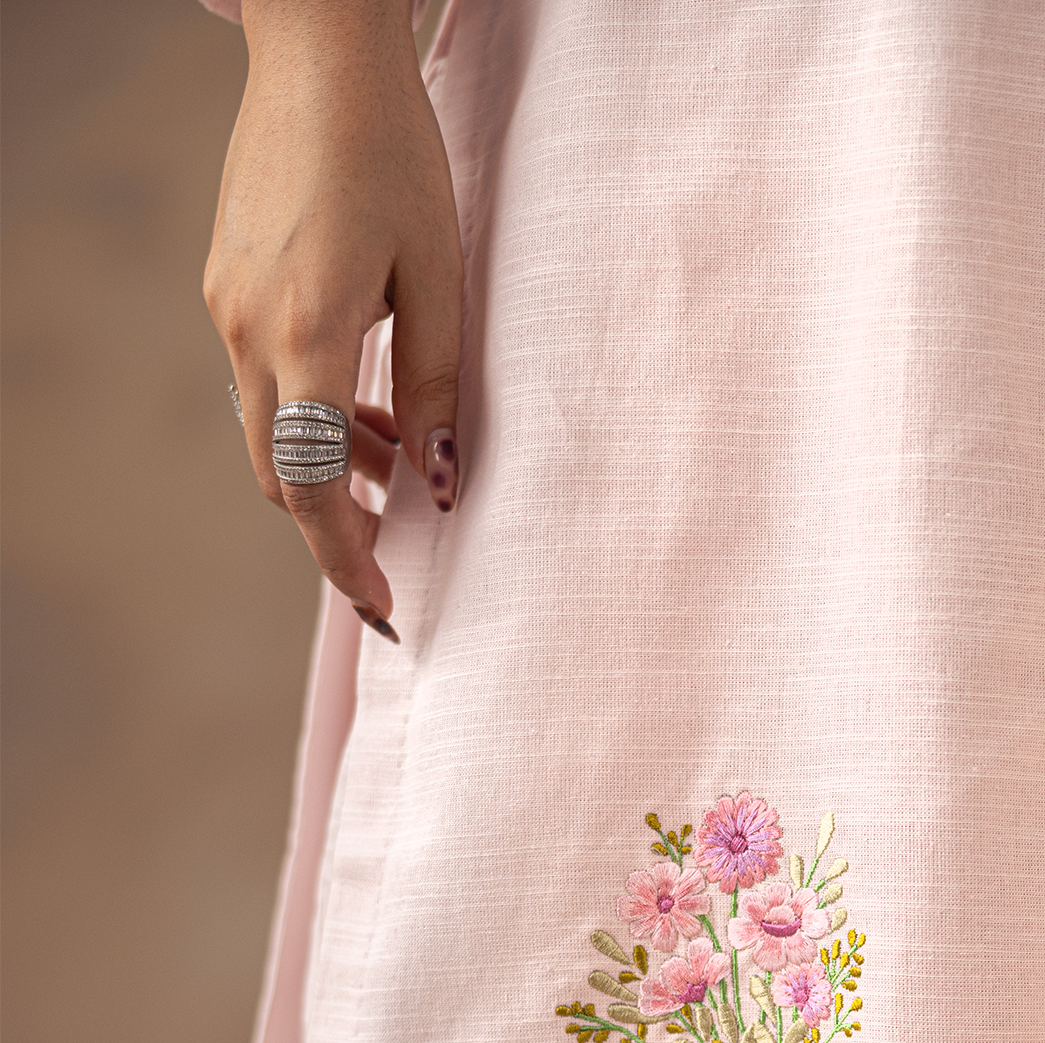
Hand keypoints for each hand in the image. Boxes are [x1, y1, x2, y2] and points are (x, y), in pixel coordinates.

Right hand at [205, 0, 463, 639]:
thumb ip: (437, 387)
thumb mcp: (439, 276)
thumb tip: (443, 484)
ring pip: (274, 432)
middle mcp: (248, 331)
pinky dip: (314, 414)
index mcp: (305, 336)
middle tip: (398, 552)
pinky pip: (266, 382)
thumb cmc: (394, 153)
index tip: (385, 608)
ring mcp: (225, 307)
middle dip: (339, 527)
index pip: (316, 488)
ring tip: (402, 467)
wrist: (319, 53)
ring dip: (333, 467)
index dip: (347, 560)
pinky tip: (367, 402)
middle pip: (284, 476)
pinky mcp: (225, 284)